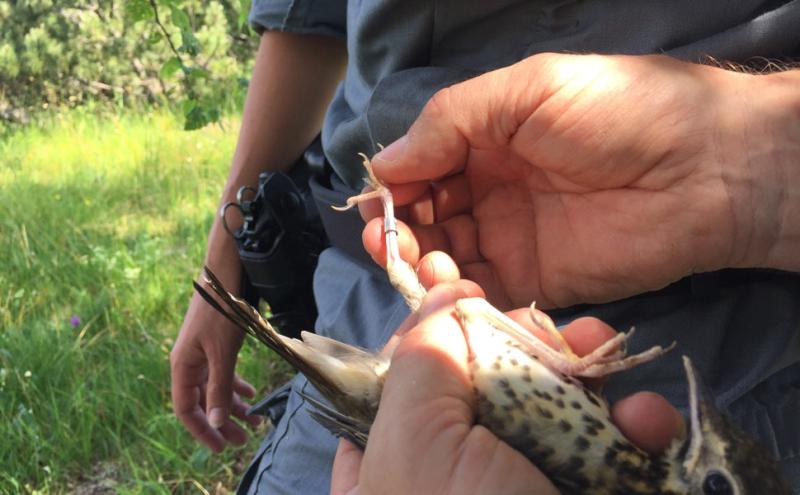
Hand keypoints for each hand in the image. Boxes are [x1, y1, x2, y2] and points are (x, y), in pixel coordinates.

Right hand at [170, 289, 261, 451]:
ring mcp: (201, 352)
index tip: (222, 447)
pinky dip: (235, 384)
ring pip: (215, 387)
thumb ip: (219, 388)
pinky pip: (222, 371)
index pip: (185, 409)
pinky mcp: (214, 342)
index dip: (202, 430)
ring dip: (233, 404)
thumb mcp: (223, 353)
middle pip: (202, 401)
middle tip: (244, 439)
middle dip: (222, 422)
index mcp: (182, 366)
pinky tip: (251, 391)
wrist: (225, 271)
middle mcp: (188, 361)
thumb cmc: (222, 310)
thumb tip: (216, 423)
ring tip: (254, 420)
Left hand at [331, 253, 683, 494]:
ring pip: (559, 406)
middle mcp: (456, 461)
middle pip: (497, 376)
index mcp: (395, 445)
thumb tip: (442, 292)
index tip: (482, 299)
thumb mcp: (415, 441)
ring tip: (609, 355)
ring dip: (592, 377)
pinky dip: (633, 431)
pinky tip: (646, 422)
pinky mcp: (580, 488)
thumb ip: (422, 356)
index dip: (454, 325)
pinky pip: (607, 448)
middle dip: (534, 345)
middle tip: (560, 334)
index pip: (421, 365)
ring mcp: (522, 480)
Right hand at [361, 54, 798, 308]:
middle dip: (401, 230)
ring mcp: (512, 237)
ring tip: (419, 265)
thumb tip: (387, 163)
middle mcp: (492, 187)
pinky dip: (456, 296)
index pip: (421, 165)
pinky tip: (446, 291)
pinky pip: (482, 293)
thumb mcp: (527, 90)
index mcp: (487, 137)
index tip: (378, 204)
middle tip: (388, 241)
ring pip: (446, 257)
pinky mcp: (536, 282)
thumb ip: (451, 121)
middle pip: (427, 216)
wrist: (705, 171)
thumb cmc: (617, 113)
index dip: (396, 186)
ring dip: (421, 264)